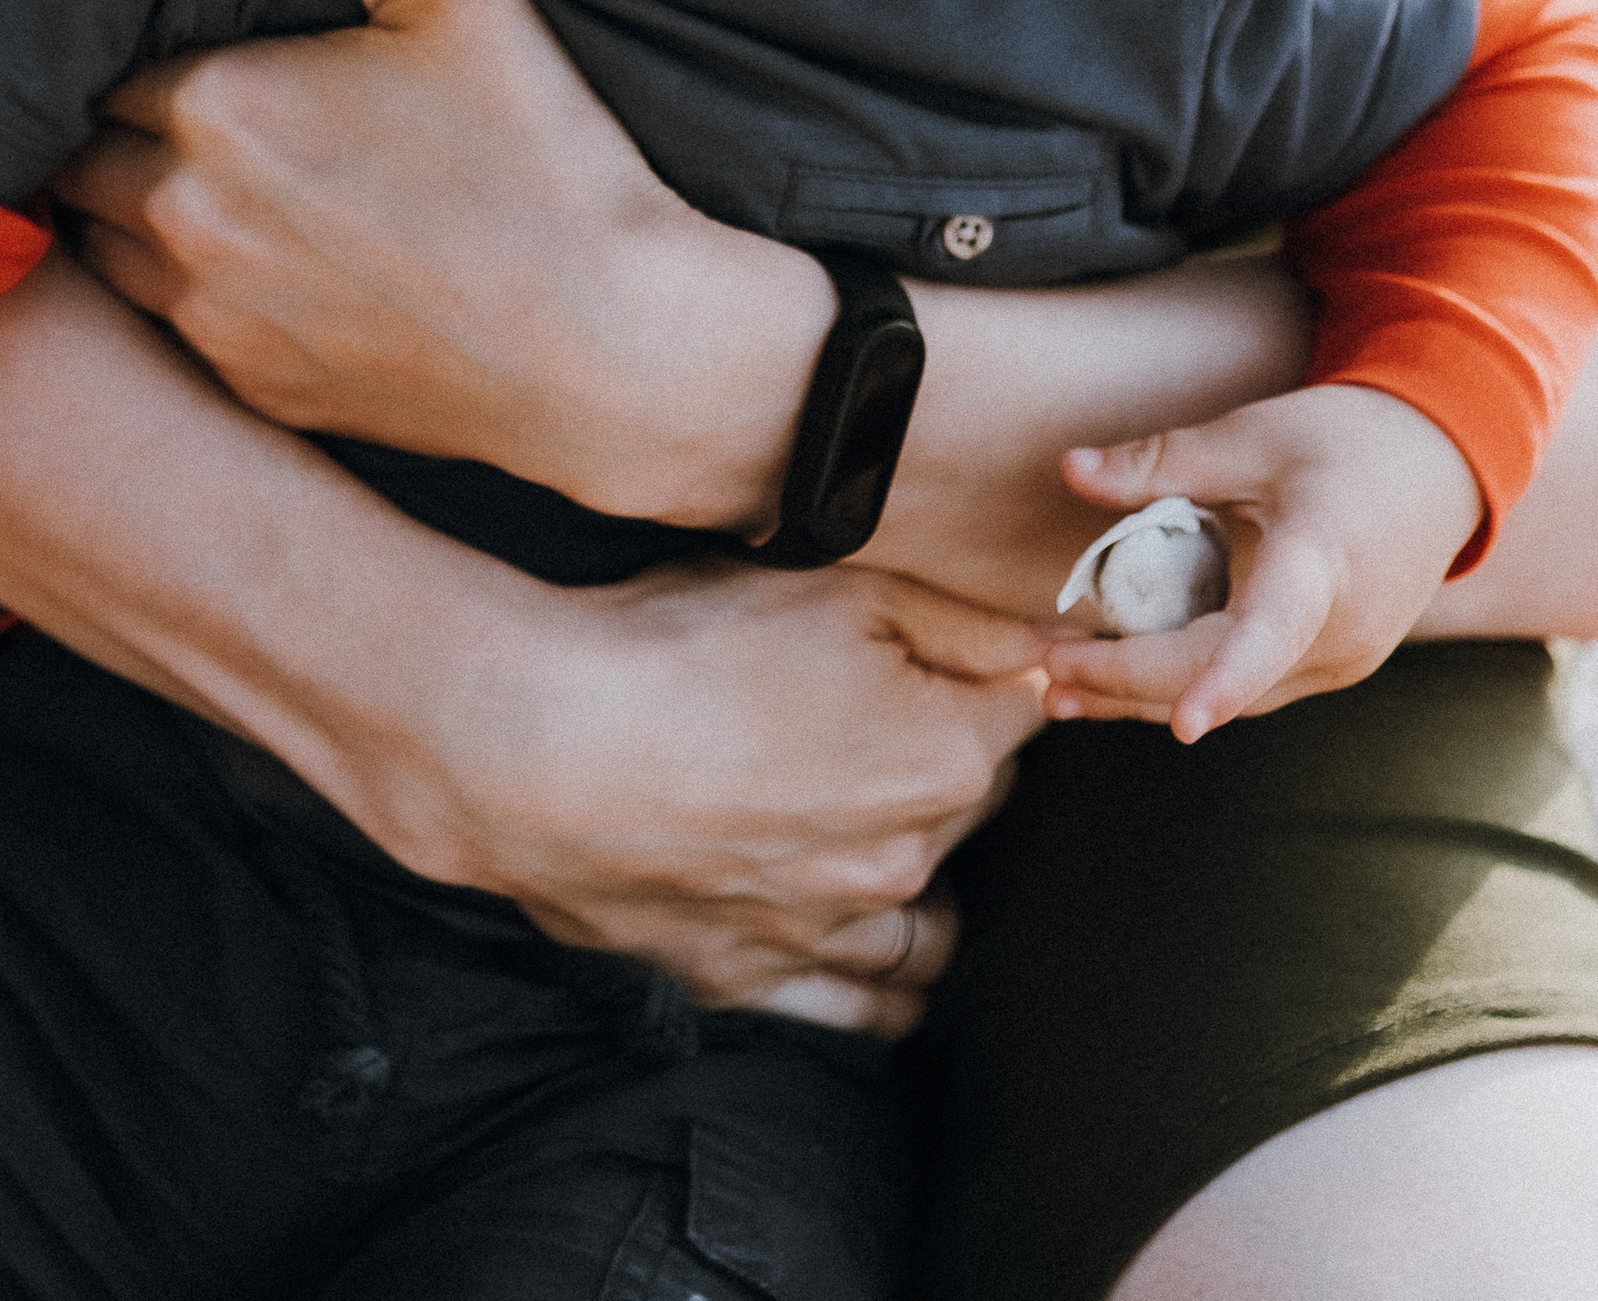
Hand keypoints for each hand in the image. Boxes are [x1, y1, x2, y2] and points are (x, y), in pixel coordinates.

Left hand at [55, 0, 831, 529]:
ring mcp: (212, 316)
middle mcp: (185, 215)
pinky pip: (173, 329)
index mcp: (217, 105)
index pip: (104, 65)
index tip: (184, 44)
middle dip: (115, 133)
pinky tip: (261, 266)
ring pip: (107, 252)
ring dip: (133, 216)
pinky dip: (192, 292)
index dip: (141, 50)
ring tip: (208, 186)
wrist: (606, 346)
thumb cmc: (543, 159)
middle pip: (82, 161)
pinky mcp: (252, 387)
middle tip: (184, 112)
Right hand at [431, 558, 1050, 1036]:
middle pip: (974, 806)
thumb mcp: (840, 587)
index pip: (1024, 707)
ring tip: (876, 827)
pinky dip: (879, 984)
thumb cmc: (684, 649)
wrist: (545, 747)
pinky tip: (865, 939)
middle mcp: (905, 860)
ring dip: (923, 876)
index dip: (991, 666)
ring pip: (930, 927)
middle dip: (949, 758)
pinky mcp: (753, 978)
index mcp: (944, 758)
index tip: (956, 649)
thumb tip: (1052, 640)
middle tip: (884, 711)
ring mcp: (831, 932)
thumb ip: (964, 616)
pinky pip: (861, 1009)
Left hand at [1041, 384, 1481, 738]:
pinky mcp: (1333, 664)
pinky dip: (1187, 683)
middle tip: (1043, 668)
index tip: (1185, 724)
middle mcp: (1340, 630)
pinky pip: (1252, 688)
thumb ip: (1162, 459)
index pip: (1274, 630)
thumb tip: (1069, 469)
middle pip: (1226, 676)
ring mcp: (1343, 659)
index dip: (1226, 679)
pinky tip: (1120, 678)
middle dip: (1131, 681)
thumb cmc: (1347, 439)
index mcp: (1324, 562)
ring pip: (1236, 697)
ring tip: (1056, 690)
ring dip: (1147, 694)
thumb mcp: (1253, 434)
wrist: (1444, 465)